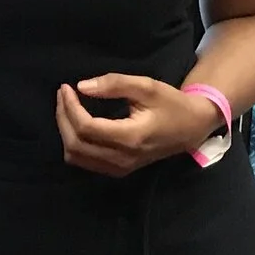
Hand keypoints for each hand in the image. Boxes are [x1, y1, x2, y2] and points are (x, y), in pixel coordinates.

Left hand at [56, 74, 224, 177]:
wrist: (190, 129)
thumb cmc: (171, 104)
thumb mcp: (147, 86)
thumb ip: (115, 84)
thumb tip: (82, 87)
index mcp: (130, 137)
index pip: (87, 128)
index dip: (70, 107)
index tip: (66, 88)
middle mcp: (121, 158)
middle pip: (75, 144)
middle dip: (63, 117)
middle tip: (64, 95)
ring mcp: (119, 168)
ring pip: (75, 156)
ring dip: (66, 131)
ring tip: (68, 108)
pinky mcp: (117, 170)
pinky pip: (84, 161)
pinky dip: (74, 143)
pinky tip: (78, 124)